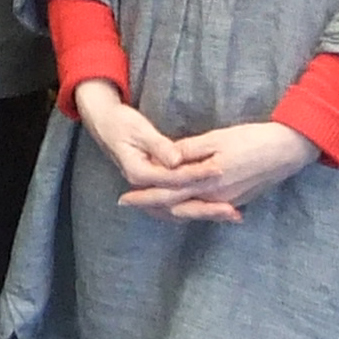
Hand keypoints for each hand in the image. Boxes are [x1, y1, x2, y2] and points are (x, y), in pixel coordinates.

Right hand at [72, 79, 227, 217]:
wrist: (105, 125)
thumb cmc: (121, 123)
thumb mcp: (139, 130)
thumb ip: (160, 147)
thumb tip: (177, 160)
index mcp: (139, 173)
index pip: (173, 179)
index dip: (197, 175)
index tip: (219, 171)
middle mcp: (144, 188)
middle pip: (179, 205)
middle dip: (207, 209)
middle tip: (233, 212)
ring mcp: (149, 191)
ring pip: (179, 210)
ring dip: (205, 214)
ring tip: (231, 216)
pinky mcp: (156, 189)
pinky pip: (178, 205)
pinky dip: (196, 208)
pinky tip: (216, 211)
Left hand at [121, 122, 319, 222]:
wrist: (288, 151)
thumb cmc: (253, 140)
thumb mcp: (218, 138)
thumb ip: (189, 151)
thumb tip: (166, 159)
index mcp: (206, 180)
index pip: (167, 192)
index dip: (144, 195)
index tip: (124, 197)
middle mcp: (214, 197)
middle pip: (174, 207)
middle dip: (150, 206)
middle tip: (127, 204)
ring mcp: (226, 201)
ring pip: (188, 211)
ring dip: (166, 210)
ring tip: (148, 207)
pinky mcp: (235, 200)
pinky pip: (203, 209)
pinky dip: (186, 209)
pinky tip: (179, 206)